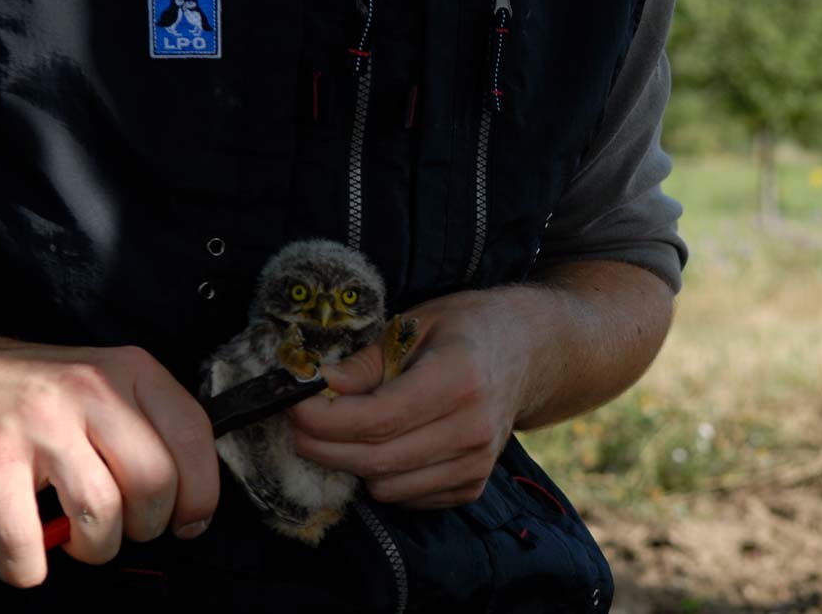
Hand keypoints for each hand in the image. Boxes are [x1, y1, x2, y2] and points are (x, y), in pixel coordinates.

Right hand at [0, 324, 218, 587]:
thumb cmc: (34, 391)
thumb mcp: (105, 382)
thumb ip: (149, 425)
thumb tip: (188, 497)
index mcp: (130, 371)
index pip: (194, 435)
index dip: (201, 493)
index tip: (189, 520)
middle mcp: (90, 391)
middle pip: (155, 482)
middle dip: (148, 526)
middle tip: (126, 527)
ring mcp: (40, 424)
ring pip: (102, 512)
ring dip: (96, 547)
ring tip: (79, 537)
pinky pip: (24, 540)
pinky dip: (30, 565)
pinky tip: (31, 555)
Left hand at [289, 289, 539, 507]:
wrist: (528, 352)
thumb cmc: (466, 328)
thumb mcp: (415, 323)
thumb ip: (367, 361)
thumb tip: (320, 386)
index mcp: (459, 378)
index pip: (379, 418)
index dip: (326, 419)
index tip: (293, 406)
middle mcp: (473, 428)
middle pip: (377, 460)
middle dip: (323, 446)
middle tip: (297, 423)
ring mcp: (477, 463)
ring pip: (387, 487)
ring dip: (352, 463)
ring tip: (346, 429)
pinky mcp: (472, 486)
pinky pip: (407, 498)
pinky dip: (383, 476)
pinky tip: (386, 443)